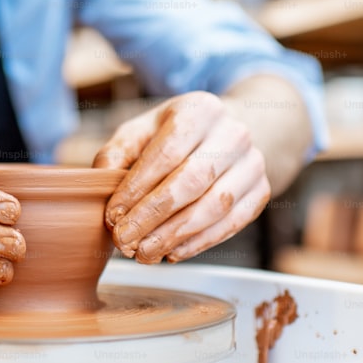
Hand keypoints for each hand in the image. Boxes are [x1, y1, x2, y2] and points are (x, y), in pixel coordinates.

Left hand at [93, 91, 270, 263]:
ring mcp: (253, 163)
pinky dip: (200, 243)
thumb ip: (118, 153)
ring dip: (175, 235)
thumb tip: (101, 186)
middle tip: (125, 240)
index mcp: (200, 109)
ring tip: (144, 253)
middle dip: (153, 216)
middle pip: (193, 181)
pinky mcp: (261, 190)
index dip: (137, 188)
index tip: (113, 215)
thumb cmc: (176, 133)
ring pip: (215, 207)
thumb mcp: (143, 130)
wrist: (228, 132)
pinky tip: (173, 253)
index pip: (167, 153)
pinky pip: (233, 223)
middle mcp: (233, 133)